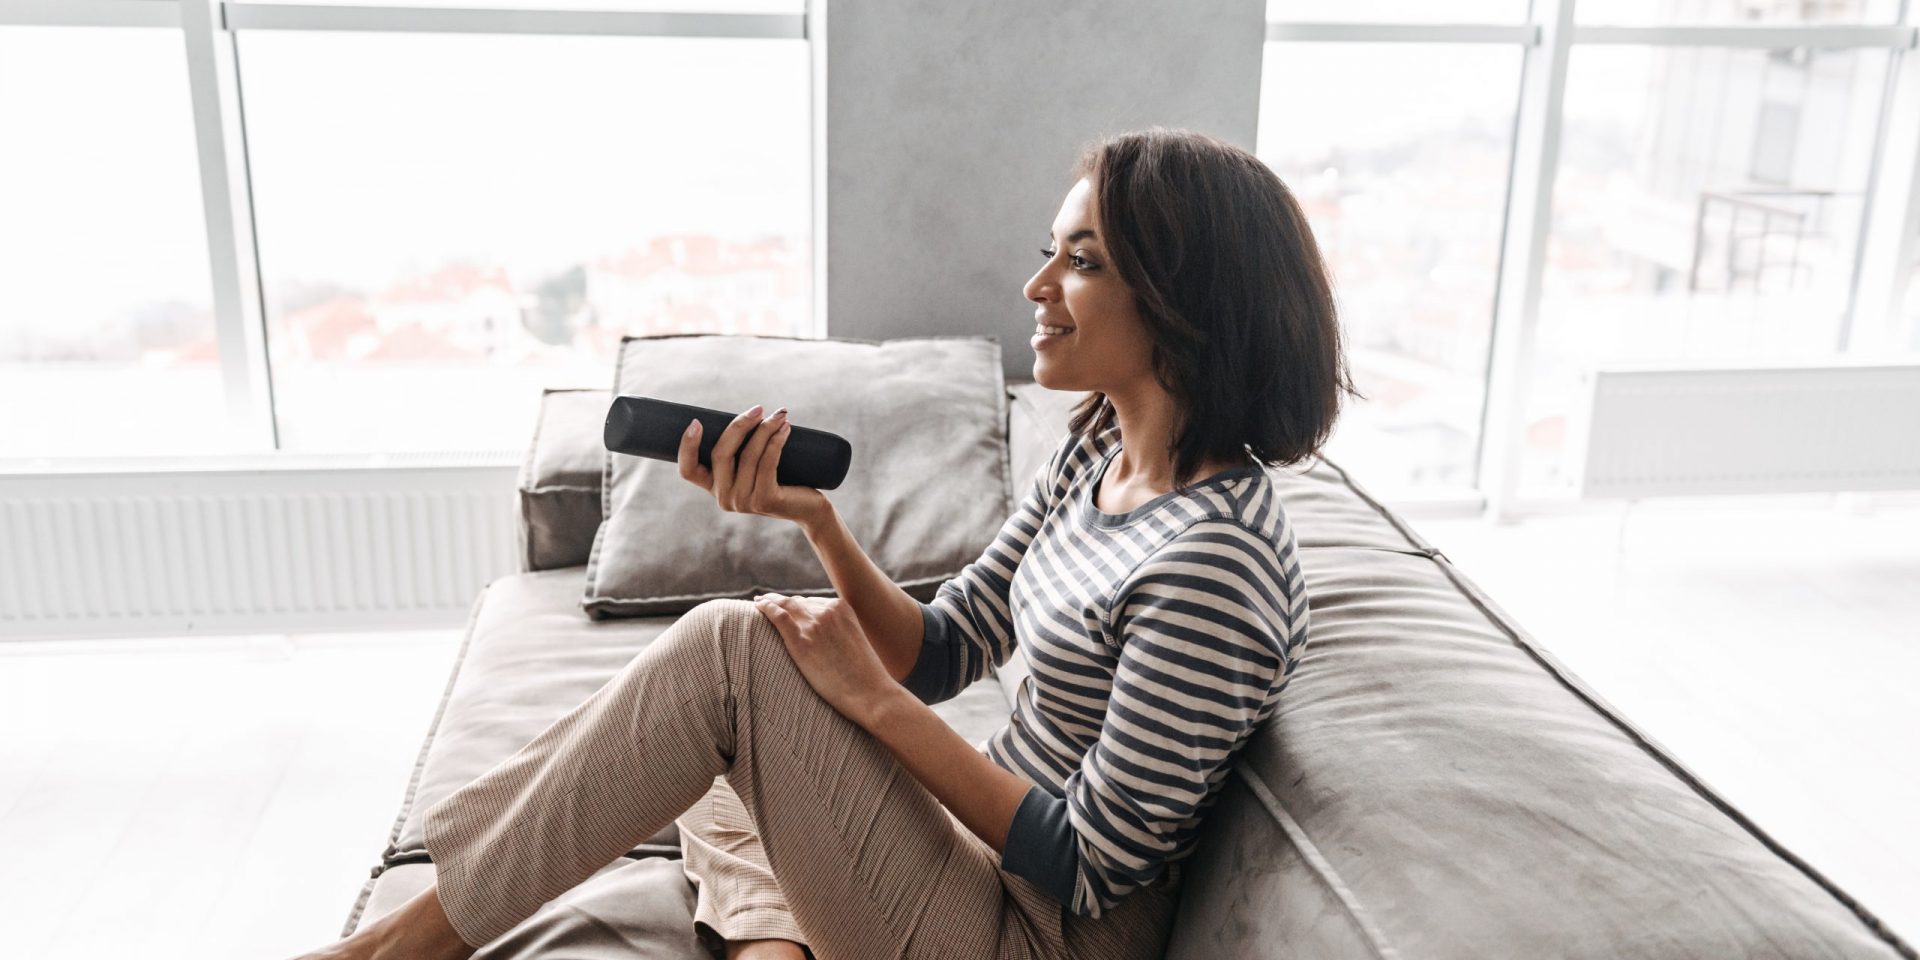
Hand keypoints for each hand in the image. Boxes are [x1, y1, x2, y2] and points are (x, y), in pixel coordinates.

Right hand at [679, 404, 829, 526]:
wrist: (808, 509)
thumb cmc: (780, 480)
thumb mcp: (754, 466)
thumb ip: (741, 450)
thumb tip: (744, 414)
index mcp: (715, 487)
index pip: (689, 471)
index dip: (687, 447)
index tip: (696, 422)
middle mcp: (724, 498)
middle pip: (720, 453)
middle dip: (739, 425)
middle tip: (758, 408)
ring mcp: (743, 502)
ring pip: (748, 455)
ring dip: (765, 429)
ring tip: (779, 415)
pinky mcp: (764, 500)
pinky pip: (767, 463)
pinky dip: (776, 441)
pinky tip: (785, 428)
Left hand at [751, 592, 898, 725]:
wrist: (870, 692)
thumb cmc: (863, 676)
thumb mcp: (853, 643)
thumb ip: (839, 633)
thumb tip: (824, 640)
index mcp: (842, 608)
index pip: (812, 602)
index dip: (796, 605)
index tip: (784, 606)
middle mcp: (828, 611)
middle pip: (796, 602)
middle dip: (780, 601)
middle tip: (764, 601)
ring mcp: (814, 625)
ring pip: (785, 606)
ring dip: (769, 602)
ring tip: (758, 603)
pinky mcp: (802, 642)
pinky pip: (778, 617)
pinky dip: (766, 608)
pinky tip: (757, 607)